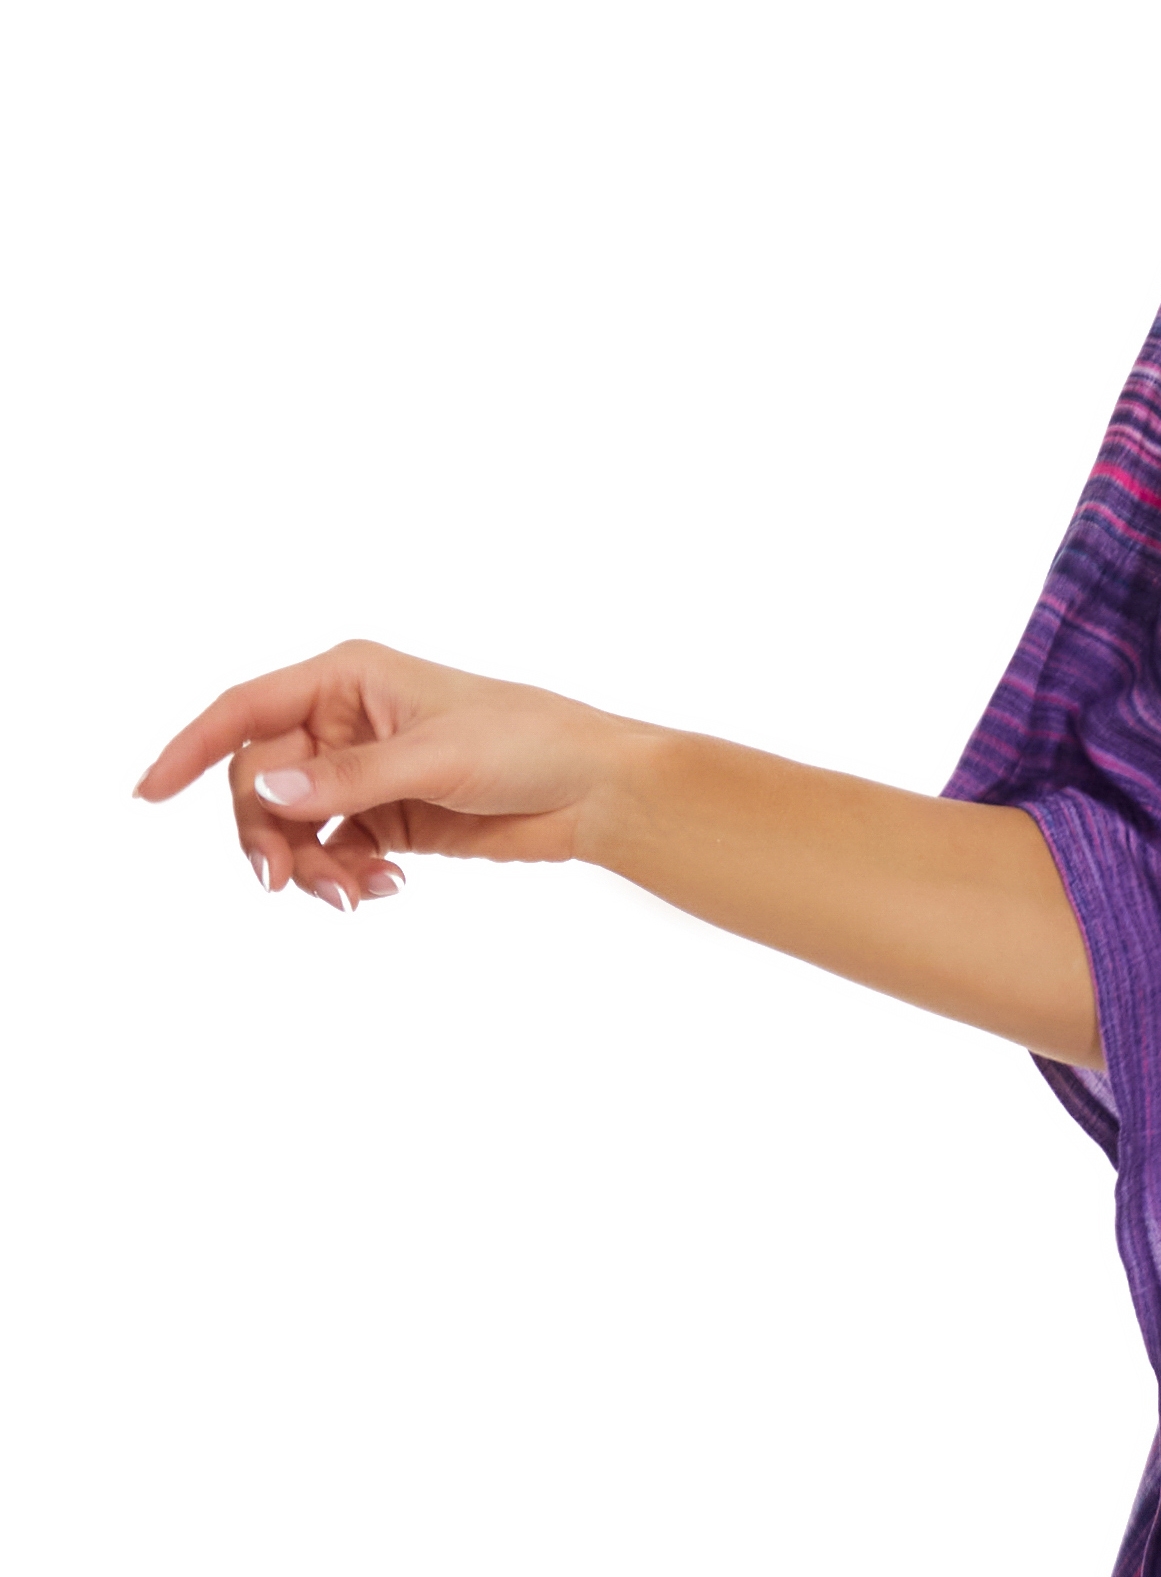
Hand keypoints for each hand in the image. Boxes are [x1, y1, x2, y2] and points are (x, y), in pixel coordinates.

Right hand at [132, 639, 654, 911]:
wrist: (595, 791)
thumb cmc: (527, 743)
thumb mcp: (432, 758)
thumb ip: (346, 780)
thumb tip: (267, 792)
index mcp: (345, 678)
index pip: (244, 711)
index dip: (190, 749)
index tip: (148, 794)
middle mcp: (343, 721)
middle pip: (262, 782)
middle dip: (267, 834)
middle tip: (286, 883)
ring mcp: (363, 775)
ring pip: (295, 826)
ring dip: (309, 867)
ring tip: (350, 898)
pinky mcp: (389, 821)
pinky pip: (336, 853)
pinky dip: (346, 878)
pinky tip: (382, 892)